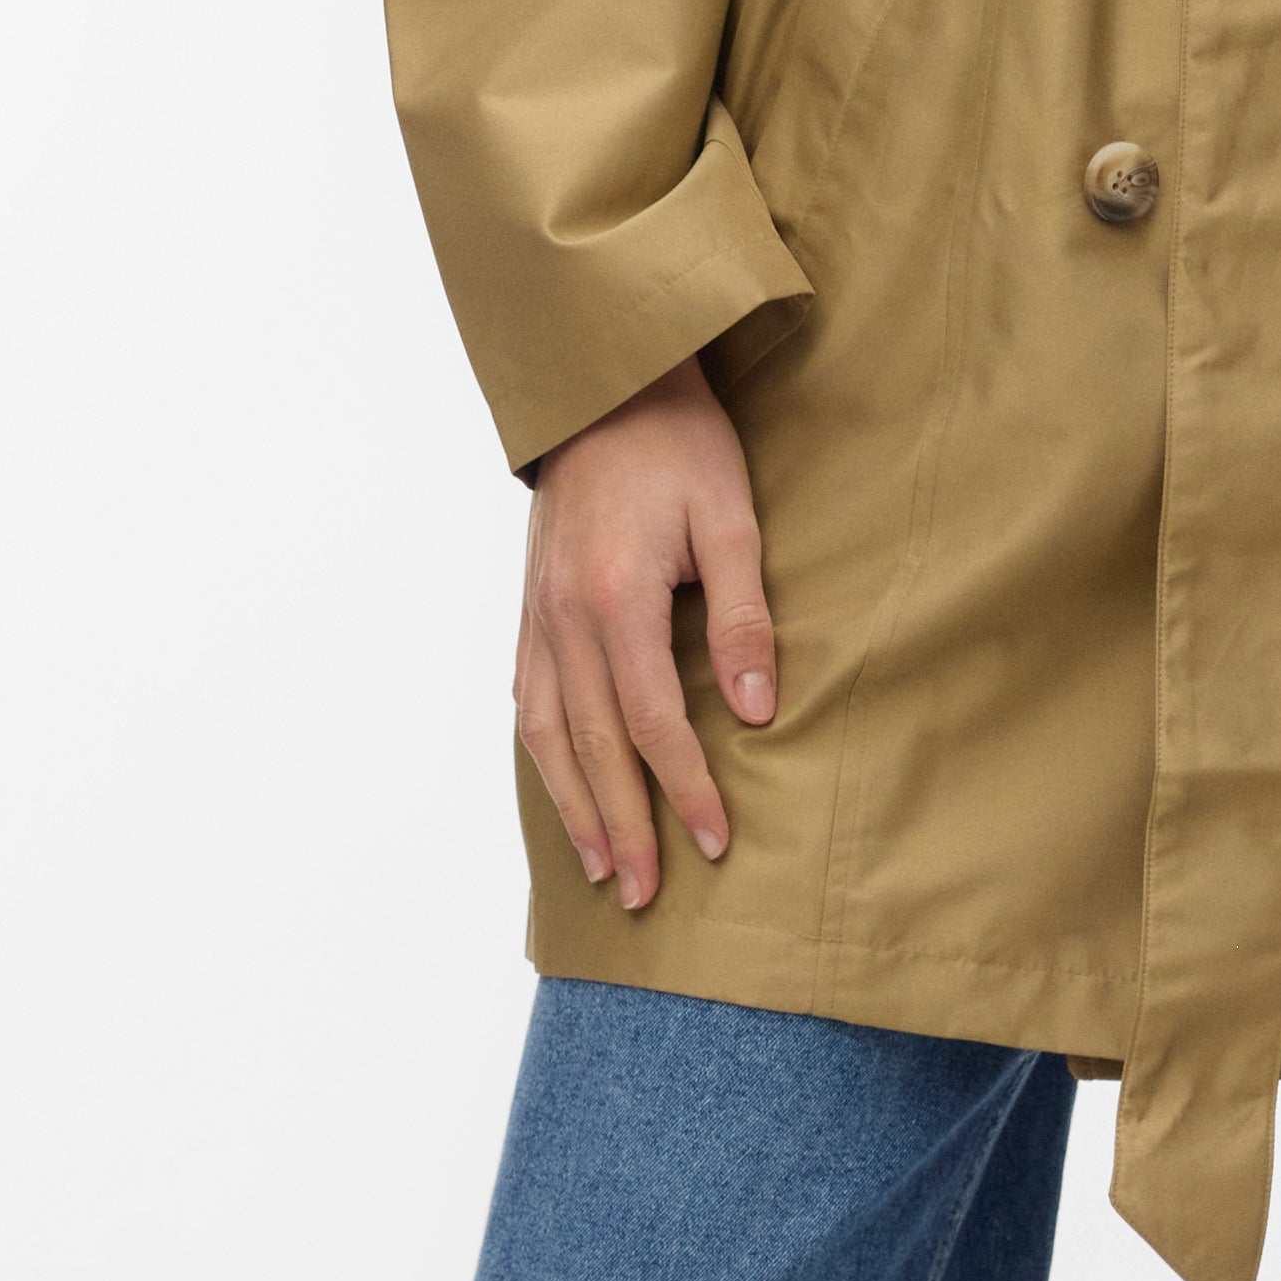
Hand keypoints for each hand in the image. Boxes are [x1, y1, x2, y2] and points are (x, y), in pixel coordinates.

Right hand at [515, 358, 775, 910]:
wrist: (604, 385)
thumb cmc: (678, 444)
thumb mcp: (730, 518)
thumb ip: (743, 615)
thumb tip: (755, 709)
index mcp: (615, 599)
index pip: (652, 723)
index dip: (685, 789)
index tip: (717, 841)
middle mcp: (563, 619)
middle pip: (591, 748)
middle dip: (623, 827)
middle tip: (647, 895)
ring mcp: (536, 616)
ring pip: (545, 736)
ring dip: (574, 808)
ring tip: (602, 869)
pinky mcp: (528, 609)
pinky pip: (525, 700)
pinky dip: (541, 758)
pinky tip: (562, 790)